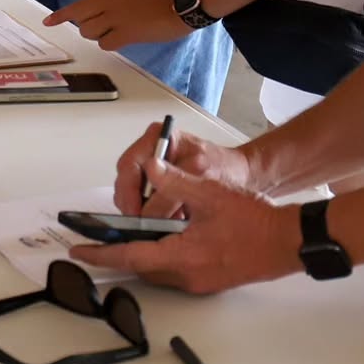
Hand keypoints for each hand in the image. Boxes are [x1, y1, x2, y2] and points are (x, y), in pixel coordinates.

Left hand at [44, 0, 183, 51]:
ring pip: (91, 34)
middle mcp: (107, 2)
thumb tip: (96, 16)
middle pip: (81, 22)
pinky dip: (112, 43)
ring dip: (101, 36)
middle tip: (105, 27)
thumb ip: (110, 2)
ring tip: (120, 30)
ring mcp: (115, 17)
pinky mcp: (126, 32)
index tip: (47, 21)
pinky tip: (125, 37)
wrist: (179, 4)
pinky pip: (106, 44)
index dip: (60, 15)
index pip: (77, 6)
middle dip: (88, 28)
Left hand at [70, 157, 299, 293]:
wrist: (290, 241)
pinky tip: (160, 239)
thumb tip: (148, 165)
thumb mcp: (210, 192)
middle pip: (141, 267)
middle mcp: (189, 275)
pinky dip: (160, 257)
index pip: (131, 256)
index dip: (102, 253)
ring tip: (123, 236)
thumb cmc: (255, 219)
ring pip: (158, 271)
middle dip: (118, 253)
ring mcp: (201, 282)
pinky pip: (175, 271)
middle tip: (95, 242)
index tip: (78, 251)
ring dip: (140, 254)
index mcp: (184, 255)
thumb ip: (175, 180)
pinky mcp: (210, 280)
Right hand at [111, 121, 254, 216]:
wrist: (239, 174)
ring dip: (138, 210)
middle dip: (130, 203)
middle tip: (138, 224)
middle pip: (124, 179)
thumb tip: (148, 210)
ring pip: (128, 192)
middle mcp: (149, 150)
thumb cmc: (223, 168)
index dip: (129, 192)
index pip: (130, 165)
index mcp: (158, 138)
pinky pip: (139, 200)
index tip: (135, 213)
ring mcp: (149, 167)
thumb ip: (173, 189)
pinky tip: (162, 223)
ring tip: (154, 225)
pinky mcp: (153, 184)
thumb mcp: (200, 174)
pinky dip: (147, 214)